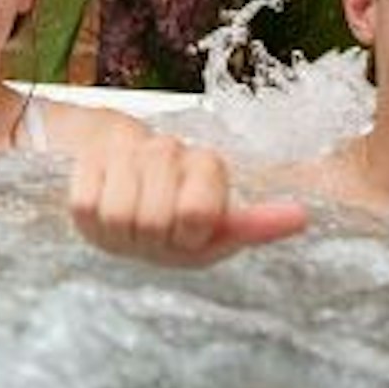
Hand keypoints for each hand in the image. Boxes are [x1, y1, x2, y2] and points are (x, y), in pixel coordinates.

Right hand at [68, 131, 308, 266]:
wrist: (122, 201)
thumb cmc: (177, 226)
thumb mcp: (217, 233)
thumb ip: (256, 226)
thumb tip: (302, 217)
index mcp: (207, 164)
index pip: (195, 213)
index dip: (188, 236)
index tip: (189, 235)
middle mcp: (167, 149)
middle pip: (154, 218)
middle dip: (154, 238)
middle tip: (156, 233)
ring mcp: (125, 153)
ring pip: (120, 212)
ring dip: (124, 233)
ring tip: (132, 226)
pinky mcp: (87, 160)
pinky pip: (86, 204)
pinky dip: (95, 222)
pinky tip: (106, 212)